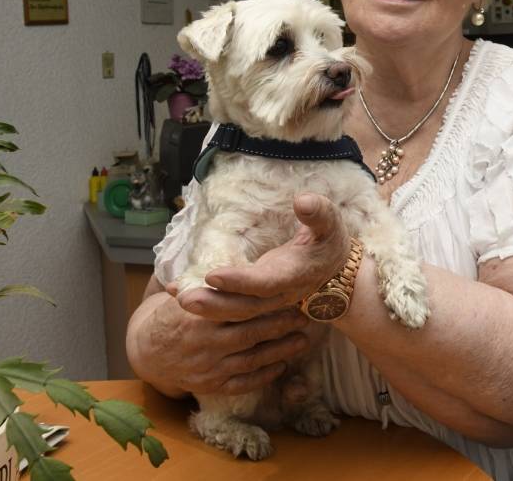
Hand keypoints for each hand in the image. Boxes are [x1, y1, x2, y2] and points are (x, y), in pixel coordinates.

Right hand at [135, 295, 312, 395]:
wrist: (148, 353)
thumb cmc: (171, 317)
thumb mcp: (181, 296)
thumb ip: (204, 285)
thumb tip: (226, 269)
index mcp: (196, 316)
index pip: (235, 308)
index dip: (262, 303)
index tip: (286, 295)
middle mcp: (203, 343)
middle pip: (249, 334)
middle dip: (279, 326)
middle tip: (302, 318)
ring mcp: (207, 367)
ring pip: (250, 360)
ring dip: (279, 351)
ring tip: (301, 340)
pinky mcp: (210, 386)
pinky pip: (241, 383)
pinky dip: (263, 376)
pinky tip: (281, 365)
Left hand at [174, 193, 349, 321]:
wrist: (337, 274)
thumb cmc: (330, 243)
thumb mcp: (331, 224)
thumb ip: (318, 213)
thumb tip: (303, 200)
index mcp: (293, 276)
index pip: (263, 283)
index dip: (239, 282)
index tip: (212, 275)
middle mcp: (277, 294)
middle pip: (244, 306)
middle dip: (214, 304)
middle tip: (183, 298)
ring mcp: (266, 301)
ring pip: (234, 311)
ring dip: (205, 307)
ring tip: (175, 296)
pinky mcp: (255, 300)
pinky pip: (230, 306)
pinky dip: (206, 301)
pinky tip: (178, 292)